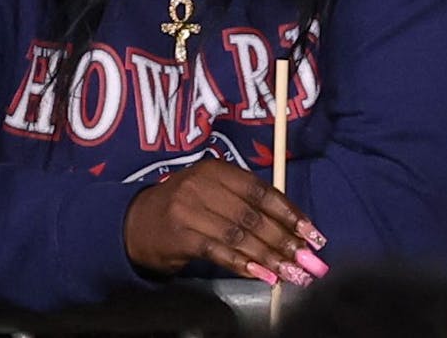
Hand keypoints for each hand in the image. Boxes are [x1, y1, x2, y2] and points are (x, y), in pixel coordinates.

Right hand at [122, 159, 328, 286]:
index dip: (290, 213)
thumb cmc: (184, 208)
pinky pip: (219, 252)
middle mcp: (202, 185)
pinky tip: (263, 276)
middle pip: (253, 215)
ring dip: (269, 257)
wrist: (134, 224)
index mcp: (217, 170)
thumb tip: (293, 229)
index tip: (312, 234)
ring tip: (291, 272)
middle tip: (307, 259)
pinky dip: (244, 265)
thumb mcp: (213, 193)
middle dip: (284, 239)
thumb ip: (247, 204)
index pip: (262, 191)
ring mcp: (189, 210)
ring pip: (239, 235)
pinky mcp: (180, 236)